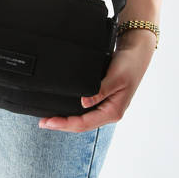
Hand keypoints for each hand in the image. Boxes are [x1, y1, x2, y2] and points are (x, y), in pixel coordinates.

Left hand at [38, 30, 155, 131]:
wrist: (136, 52)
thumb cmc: (129, 64)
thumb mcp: (115, 77)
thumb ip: (100, 91)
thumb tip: (83, 103)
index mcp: (113, 111)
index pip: (85, 123)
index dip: (65, 124)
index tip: (49, 121)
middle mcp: (109, 112)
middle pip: (82, 125)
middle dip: (62, 124)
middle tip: (43, 122)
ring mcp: (106, 106)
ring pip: (83, 119)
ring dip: (67, 120)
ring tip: (49, 118)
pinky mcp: (102, 99)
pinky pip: (86, 110)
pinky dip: (73, 110)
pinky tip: (64, 108)